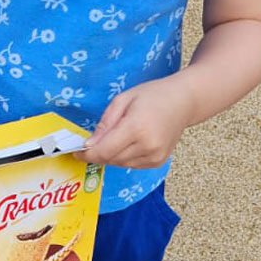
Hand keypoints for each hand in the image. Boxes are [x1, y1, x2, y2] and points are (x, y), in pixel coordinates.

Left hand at [77, 74, 195, 168]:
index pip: (103, 151)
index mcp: (137, 128)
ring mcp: (155, 156)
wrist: (184, 101)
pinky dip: (124, 157)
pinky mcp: (158, 162)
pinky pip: (132, 165)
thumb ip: (104, 124)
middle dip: (98, 153)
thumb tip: (89, 145)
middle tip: (95, 140)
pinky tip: (130, 142)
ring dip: (111, 155)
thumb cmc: (152, 95)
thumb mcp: (123, 100)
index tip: (76, 151)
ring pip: (120, 164)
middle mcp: (147, 146)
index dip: (86, 154)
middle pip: (110, 159)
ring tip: (118, 136)